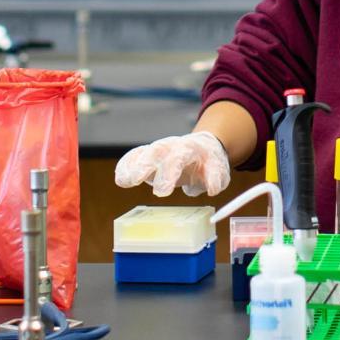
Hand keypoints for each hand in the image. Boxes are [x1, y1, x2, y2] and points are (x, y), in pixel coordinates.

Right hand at [114, 131, 230, 196]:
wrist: (203, 148)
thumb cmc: (209, 162)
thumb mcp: (219, 170)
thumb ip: (216, 178)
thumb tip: (212, 189)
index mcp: (190, 148)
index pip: (179, 157)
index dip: (169, 173)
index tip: (162, 192)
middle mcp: (172, 146)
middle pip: (156, 151)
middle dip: (145, 165)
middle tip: (137, 181)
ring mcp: (158, 150)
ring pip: (142, 153)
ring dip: (131, 166)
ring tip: (124, 181)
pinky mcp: (148, 156)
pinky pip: (134, 157)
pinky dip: (125, 165)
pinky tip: (121, 179)